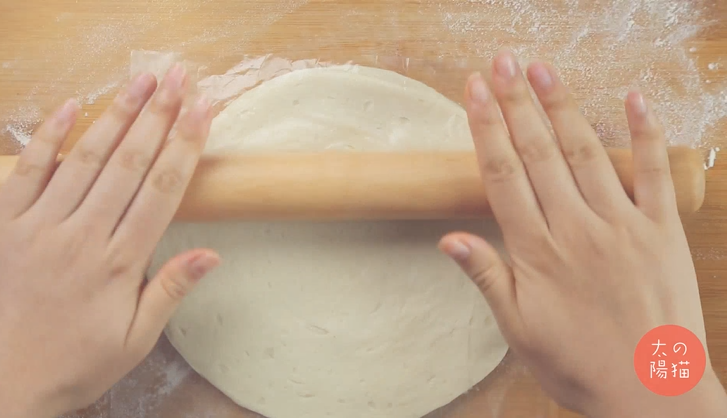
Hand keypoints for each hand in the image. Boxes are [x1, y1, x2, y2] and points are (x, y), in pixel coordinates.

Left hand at [0, 65, 219, 417]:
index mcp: (118, 263)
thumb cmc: (77, 362)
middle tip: (179, 78)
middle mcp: (81, 235)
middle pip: (127, 163)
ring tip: (142, 81)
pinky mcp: (5, 226)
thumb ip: (170, 290)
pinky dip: (49, 137)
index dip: (185, 145)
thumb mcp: (135, 339)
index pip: (160, 190)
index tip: (204, 111)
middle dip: (158, 116)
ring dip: (116, 115)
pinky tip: (71, 107)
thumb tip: (212, 254)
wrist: (1, 383)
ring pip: (84, 158)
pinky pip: (29, 172)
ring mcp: (40, 226)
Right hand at [439, 51, 726, 416]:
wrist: (650, 395)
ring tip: (543, 70)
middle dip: (517, 103)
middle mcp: (578, 228)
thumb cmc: (578, 365)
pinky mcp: (662, 231)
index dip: (487, 129)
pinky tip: (633, 98)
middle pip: (539, 153)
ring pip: (586, 154)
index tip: (474, 91)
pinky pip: (655, 174)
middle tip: (503, 62)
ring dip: (563, 108)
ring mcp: (623, 226)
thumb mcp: (518, 329)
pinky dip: (644, 134)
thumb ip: (487, 276)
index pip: (504, 175)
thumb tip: (450, 238)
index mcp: (538, 251)